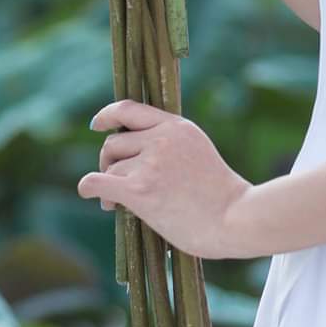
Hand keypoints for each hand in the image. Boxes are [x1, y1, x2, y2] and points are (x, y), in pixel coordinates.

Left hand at [79, 99, 252, 259]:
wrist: (235, 217)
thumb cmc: (222, 196)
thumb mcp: (199, 152)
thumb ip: (171, 144)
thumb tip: (136, 154)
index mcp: (178, 126)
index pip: (131, 109)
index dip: (108, 115)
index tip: (97, 124)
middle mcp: (161, 138)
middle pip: (114, 142)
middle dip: (110, 161)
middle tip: (115, 183)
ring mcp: (150, 162)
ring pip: (109, 167)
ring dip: (108, 183)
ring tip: (115, 203)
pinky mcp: (139, 189)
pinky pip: (97, 182)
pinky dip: (90, 188)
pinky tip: (98, 199)